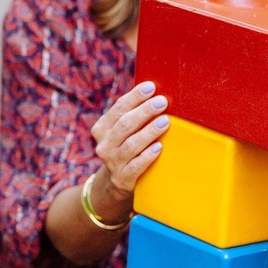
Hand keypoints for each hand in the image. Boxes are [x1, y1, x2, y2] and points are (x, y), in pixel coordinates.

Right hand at [90, 81, 169, 196]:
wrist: (117, 180)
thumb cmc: (126, 146)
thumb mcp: (122, 130)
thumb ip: (132, 114)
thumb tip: (156, 92)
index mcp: (102, 128)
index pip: (119, 108)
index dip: (135, 97)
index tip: (151, 87)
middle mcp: (104, 145)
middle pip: (125, 125)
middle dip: (144, 111)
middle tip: (162, 102)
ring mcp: (112, 162)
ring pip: (131, 145)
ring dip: (149, 132)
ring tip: (165, 121)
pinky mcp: (123, 178)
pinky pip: (136, 166)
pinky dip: (148, 156)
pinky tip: (159, 147)